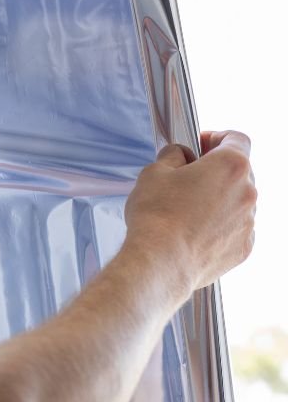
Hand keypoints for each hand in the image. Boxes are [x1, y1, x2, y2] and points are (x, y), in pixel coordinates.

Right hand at [123, 130, 255, 293]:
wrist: (160, 263)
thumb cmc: (157, 218)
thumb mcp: (154, 172)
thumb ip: (173, 156)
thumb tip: (180, 156)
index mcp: (230, 165)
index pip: (236, 138)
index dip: (217, 138)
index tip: (202, 145)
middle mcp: (248, 192)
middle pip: (238, 171)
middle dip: (215, 172)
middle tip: (187, 180)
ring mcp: (249, 221)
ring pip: (237, 202)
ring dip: (218, 201)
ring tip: (186, 212)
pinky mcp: (244, 247)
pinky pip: (235, 228)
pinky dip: (219, 227)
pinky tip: (193, 232)